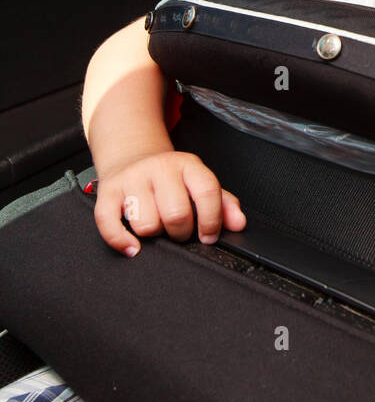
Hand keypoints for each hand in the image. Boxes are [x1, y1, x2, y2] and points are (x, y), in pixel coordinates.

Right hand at [92, 151, 246, 256]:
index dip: (211, 220)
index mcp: (187, 165)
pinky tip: (132, 246)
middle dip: (181, 232)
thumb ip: (223, 203)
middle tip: (179, 231)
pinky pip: (108, 223)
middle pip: (176, 214)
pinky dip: (121, 241)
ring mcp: (132, 179)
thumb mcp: (199, 183)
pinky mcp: (108, 192)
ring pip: (145, 224)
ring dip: (153, 234)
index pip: (206, 192)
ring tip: (156, 226)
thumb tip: (239, 224)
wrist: (132, 155)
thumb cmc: (170, 177)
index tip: (209, 235)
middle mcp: (160, 168)